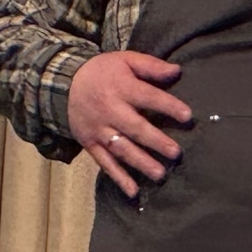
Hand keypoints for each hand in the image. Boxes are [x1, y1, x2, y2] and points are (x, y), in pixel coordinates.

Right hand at [69, 51, 191, 198]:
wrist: (63, 83)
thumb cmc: (102, 72)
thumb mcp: (125, 60)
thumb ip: (151, 66)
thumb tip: (177, 71)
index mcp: (121, 88)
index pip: (147, 97)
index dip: (167, 106)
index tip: (188, 116)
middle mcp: (109, 111)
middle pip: (135, 128)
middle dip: (156, 141)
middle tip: (176, 153)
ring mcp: (99, 130)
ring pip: (121, 149)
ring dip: (140, 163)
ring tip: (160, 174)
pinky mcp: (90, 144)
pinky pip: (105, 163)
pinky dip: (119, 178)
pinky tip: (134, 191)